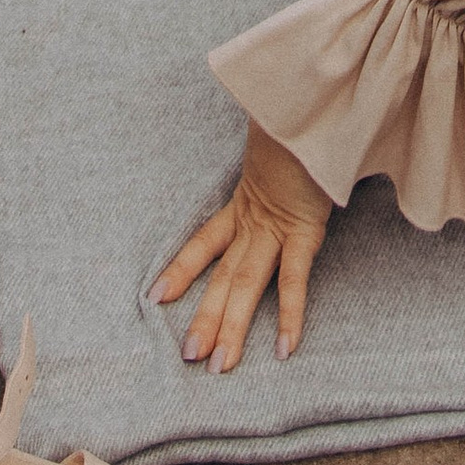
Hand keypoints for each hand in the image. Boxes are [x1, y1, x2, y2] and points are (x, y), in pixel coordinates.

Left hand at [152, 124, 334, 367]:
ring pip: (246, 284)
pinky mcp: (303, 228)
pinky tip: (286, 348)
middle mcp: (254, 219)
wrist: (309, 100)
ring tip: (219, 364)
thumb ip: (271, 155)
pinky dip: (291, 314)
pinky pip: (294, 279)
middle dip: (207, 318)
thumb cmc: (297, 121)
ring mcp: (277, 226)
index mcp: (245, 202)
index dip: (180, 269)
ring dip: (233, 326)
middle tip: (189, 357)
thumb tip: (272, 147)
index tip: (155, 297)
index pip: (203, 242)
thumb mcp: (278, 143)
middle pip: (223, 276)